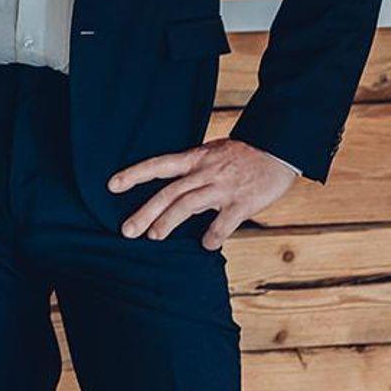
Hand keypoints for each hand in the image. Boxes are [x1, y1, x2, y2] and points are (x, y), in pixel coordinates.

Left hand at [110, 139, 300, 248]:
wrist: (279, 145)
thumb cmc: (243, 153)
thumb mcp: (211, 153)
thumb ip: (192, 171)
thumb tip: (173, 192)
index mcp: (194, 158)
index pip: (157, 165)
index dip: (134, 175)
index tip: (111, 185)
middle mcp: (204, 172)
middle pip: (168, 192)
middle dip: (145, 212)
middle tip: (126, 231)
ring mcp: (223, 187)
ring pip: (188, 205)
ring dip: (168, 222)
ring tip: (153, 237)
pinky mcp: (244, 201)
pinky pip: (225, 221)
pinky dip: (213, 234)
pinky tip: (205, 245)